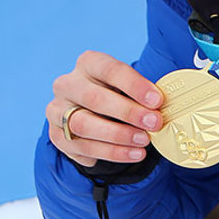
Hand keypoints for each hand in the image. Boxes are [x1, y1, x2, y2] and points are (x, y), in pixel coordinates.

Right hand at [46, 51, 164, 167]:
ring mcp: (57, 110)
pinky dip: (110, 153)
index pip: (110, 70)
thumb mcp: (129, 86)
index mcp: (88, 64)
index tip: (157, 100)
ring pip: (83, 125)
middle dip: (128, 112)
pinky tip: (133, 154)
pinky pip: (82, 147)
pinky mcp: (56, 135)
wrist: (92, 112)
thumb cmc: (118, 94)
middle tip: (154, 123)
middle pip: (94, 98)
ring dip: (118, 136)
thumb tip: (162, 108)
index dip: (135, 85)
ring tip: (144, 142)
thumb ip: (143, 94)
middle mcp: (67, 84)